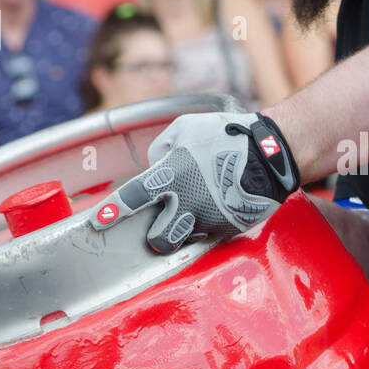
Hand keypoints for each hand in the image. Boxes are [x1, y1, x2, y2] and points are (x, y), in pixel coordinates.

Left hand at [90, 111, 299, 252]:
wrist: (269, 154)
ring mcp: (209, 218)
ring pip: (186, 239)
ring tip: (194, 215)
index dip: (114, 211)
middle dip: (156, 238)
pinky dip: (210, 223)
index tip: (99, 221)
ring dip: (184, 231)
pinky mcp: (229, 228)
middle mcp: (188, 201)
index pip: (133, 197)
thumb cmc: (225, 136)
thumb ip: (161, 148)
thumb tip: (154, 164)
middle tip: (160, 227)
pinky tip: (218, 206)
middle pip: (159, 239)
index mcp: (172, 174)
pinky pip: (211, 233)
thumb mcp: (185, 128)